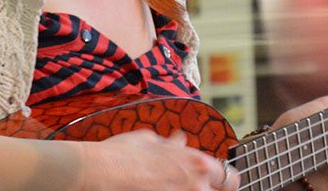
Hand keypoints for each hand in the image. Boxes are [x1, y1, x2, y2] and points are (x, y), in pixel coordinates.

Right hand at [77, 129, 239, 190]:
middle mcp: (195, 184)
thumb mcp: (149, 140)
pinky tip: (158, 190)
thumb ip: (171, 145)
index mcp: (196, 163)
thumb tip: (180, 141)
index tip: (217, 183)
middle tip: (196, 187)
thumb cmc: (121, 153)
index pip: (230, 178)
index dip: (224, 181)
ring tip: (168, 185)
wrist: (98, 171)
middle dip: (213, 190)